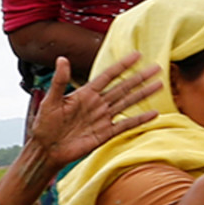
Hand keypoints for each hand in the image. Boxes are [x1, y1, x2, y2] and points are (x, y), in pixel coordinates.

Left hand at [31, 54, 158, 167]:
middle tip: (157, 68)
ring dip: (143, 94)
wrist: (46, 149)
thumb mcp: (51, 100)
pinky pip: (125, 125)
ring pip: (127, 103)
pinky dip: (139, 120)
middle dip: (140, 78)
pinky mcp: (105, 134)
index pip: (108, 76)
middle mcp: (97, 104)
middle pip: (123, 87)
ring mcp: (102, 118)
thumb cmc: (44, 125)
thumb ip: (59, 81)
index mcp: (85, 93)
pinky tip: (153, 114)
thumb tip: (62, 58)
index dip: (122, 66)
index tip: (136, 55)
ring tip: (159, 85)